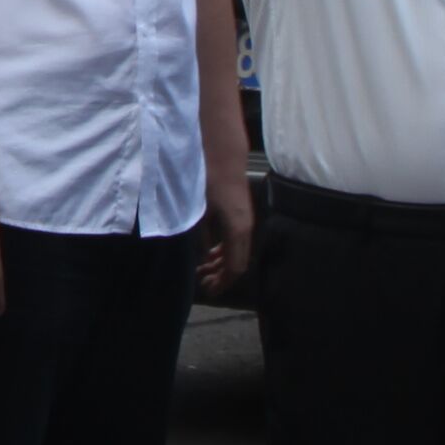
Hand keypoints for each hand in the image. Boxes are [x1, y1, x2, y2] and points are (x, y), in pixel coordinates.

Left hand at [199, 173, 255, 298]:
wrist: (222, 153)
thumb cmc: (208, 179)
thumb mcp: (198, 211)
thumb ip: (200, 236)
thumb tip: (203, 257)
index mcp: (237, 230)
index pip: (235, 267)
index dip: (223, 282)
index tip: (208, 291)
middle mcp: (245, 228)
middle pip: (238, 262)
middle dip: (221, 277)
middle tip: (203, 283)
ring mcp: (245, 220)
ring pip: (237, 251)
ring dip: (221, 264)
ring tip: (203, 270)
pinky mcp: (241, 213)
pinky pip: (235, 239)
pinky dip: (223, 250)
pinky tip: (208, 252)